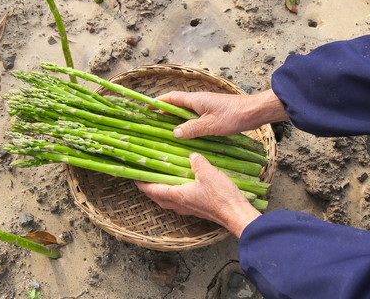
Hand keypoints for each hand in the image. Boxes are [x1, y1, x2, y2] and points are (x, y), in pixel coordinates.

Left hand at [135, 153, 260, 237]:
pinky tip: (181, 186)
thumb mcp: (208, 172)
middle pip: (157, 197)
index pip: (152, 190)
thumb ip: (197, 162)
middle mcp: (179, 204)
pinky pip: (179, 201)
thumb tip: (192, 156)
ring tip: (160, 180)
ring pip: (168, 201)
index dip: (141, 183)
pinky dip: (174, 194)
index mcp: (177, 195)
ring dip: (161, 192)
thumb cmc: (221, 196)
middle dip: (149, 188)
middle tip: (145, 176)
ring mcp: (188, 209)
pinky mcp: (197, 209)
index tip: (133, 175)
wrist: (236, 214)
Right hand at [155, 89, 288, 138]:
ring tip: (165, 129)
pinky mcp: (213, 112)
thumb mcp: (211, 125)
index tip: (147, 107)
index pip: (171, 98)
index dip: (158, 102)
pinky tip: (186, 133)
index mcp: (195, 99)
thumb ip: (192, 128)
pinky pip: (195, 116)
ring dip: (175, 118)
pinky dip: (187, 122)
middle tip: (152, 120)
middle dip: (164, 111)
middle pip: (176, 104)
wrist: (255, 112)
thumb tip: (174, 133)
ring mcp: (207, 106)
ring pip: (186, 111)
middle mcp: (199, 100)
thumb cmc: (234, 116)